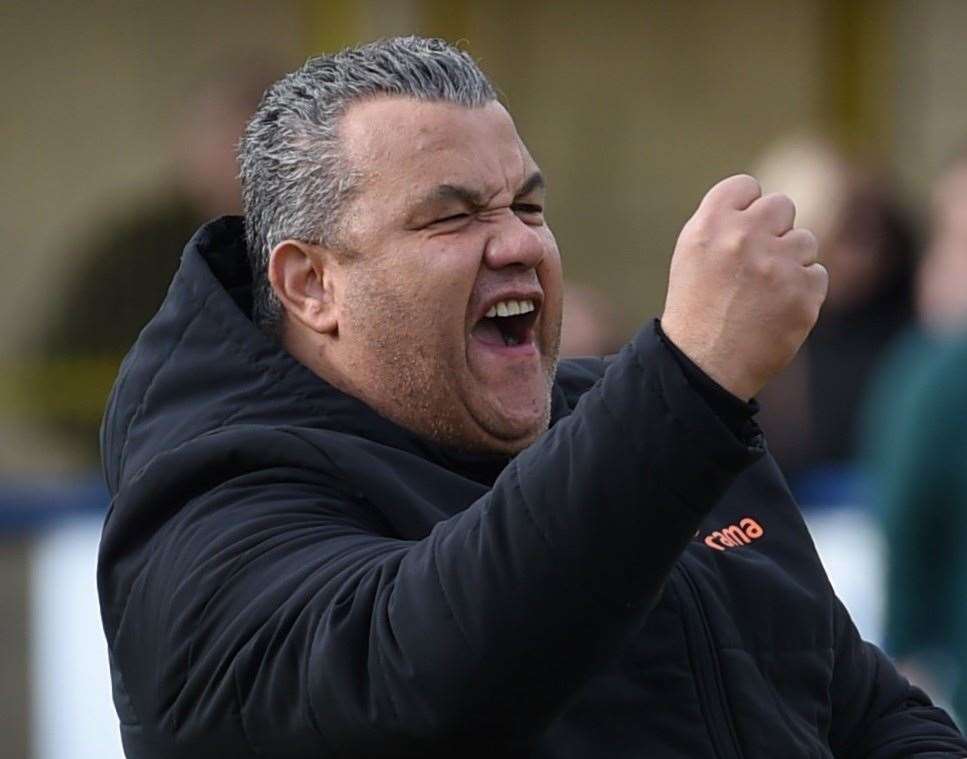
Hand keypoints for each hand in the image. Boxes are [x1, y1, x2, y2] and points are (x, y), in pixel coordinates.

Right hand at [661, 174, 827, 399]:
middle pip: (781, 206)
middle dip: (773, 230)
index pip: (746, 186)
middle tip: (756, 263)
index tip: (740, 233)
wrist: (704, 364)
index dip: (745, 208)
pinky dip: (801, 291)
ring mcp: (777, 265)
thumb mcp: (692, 254)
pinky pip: (816, 275)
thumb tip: (761, 201)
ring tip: (762, 292)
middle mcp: (744, 237)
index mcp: (710, 224)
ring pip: (804, 241)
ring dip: (789, 262)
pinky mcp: (803, 293)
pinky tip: (775, 309)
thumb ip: (724, 221)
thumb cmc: (697, 307)